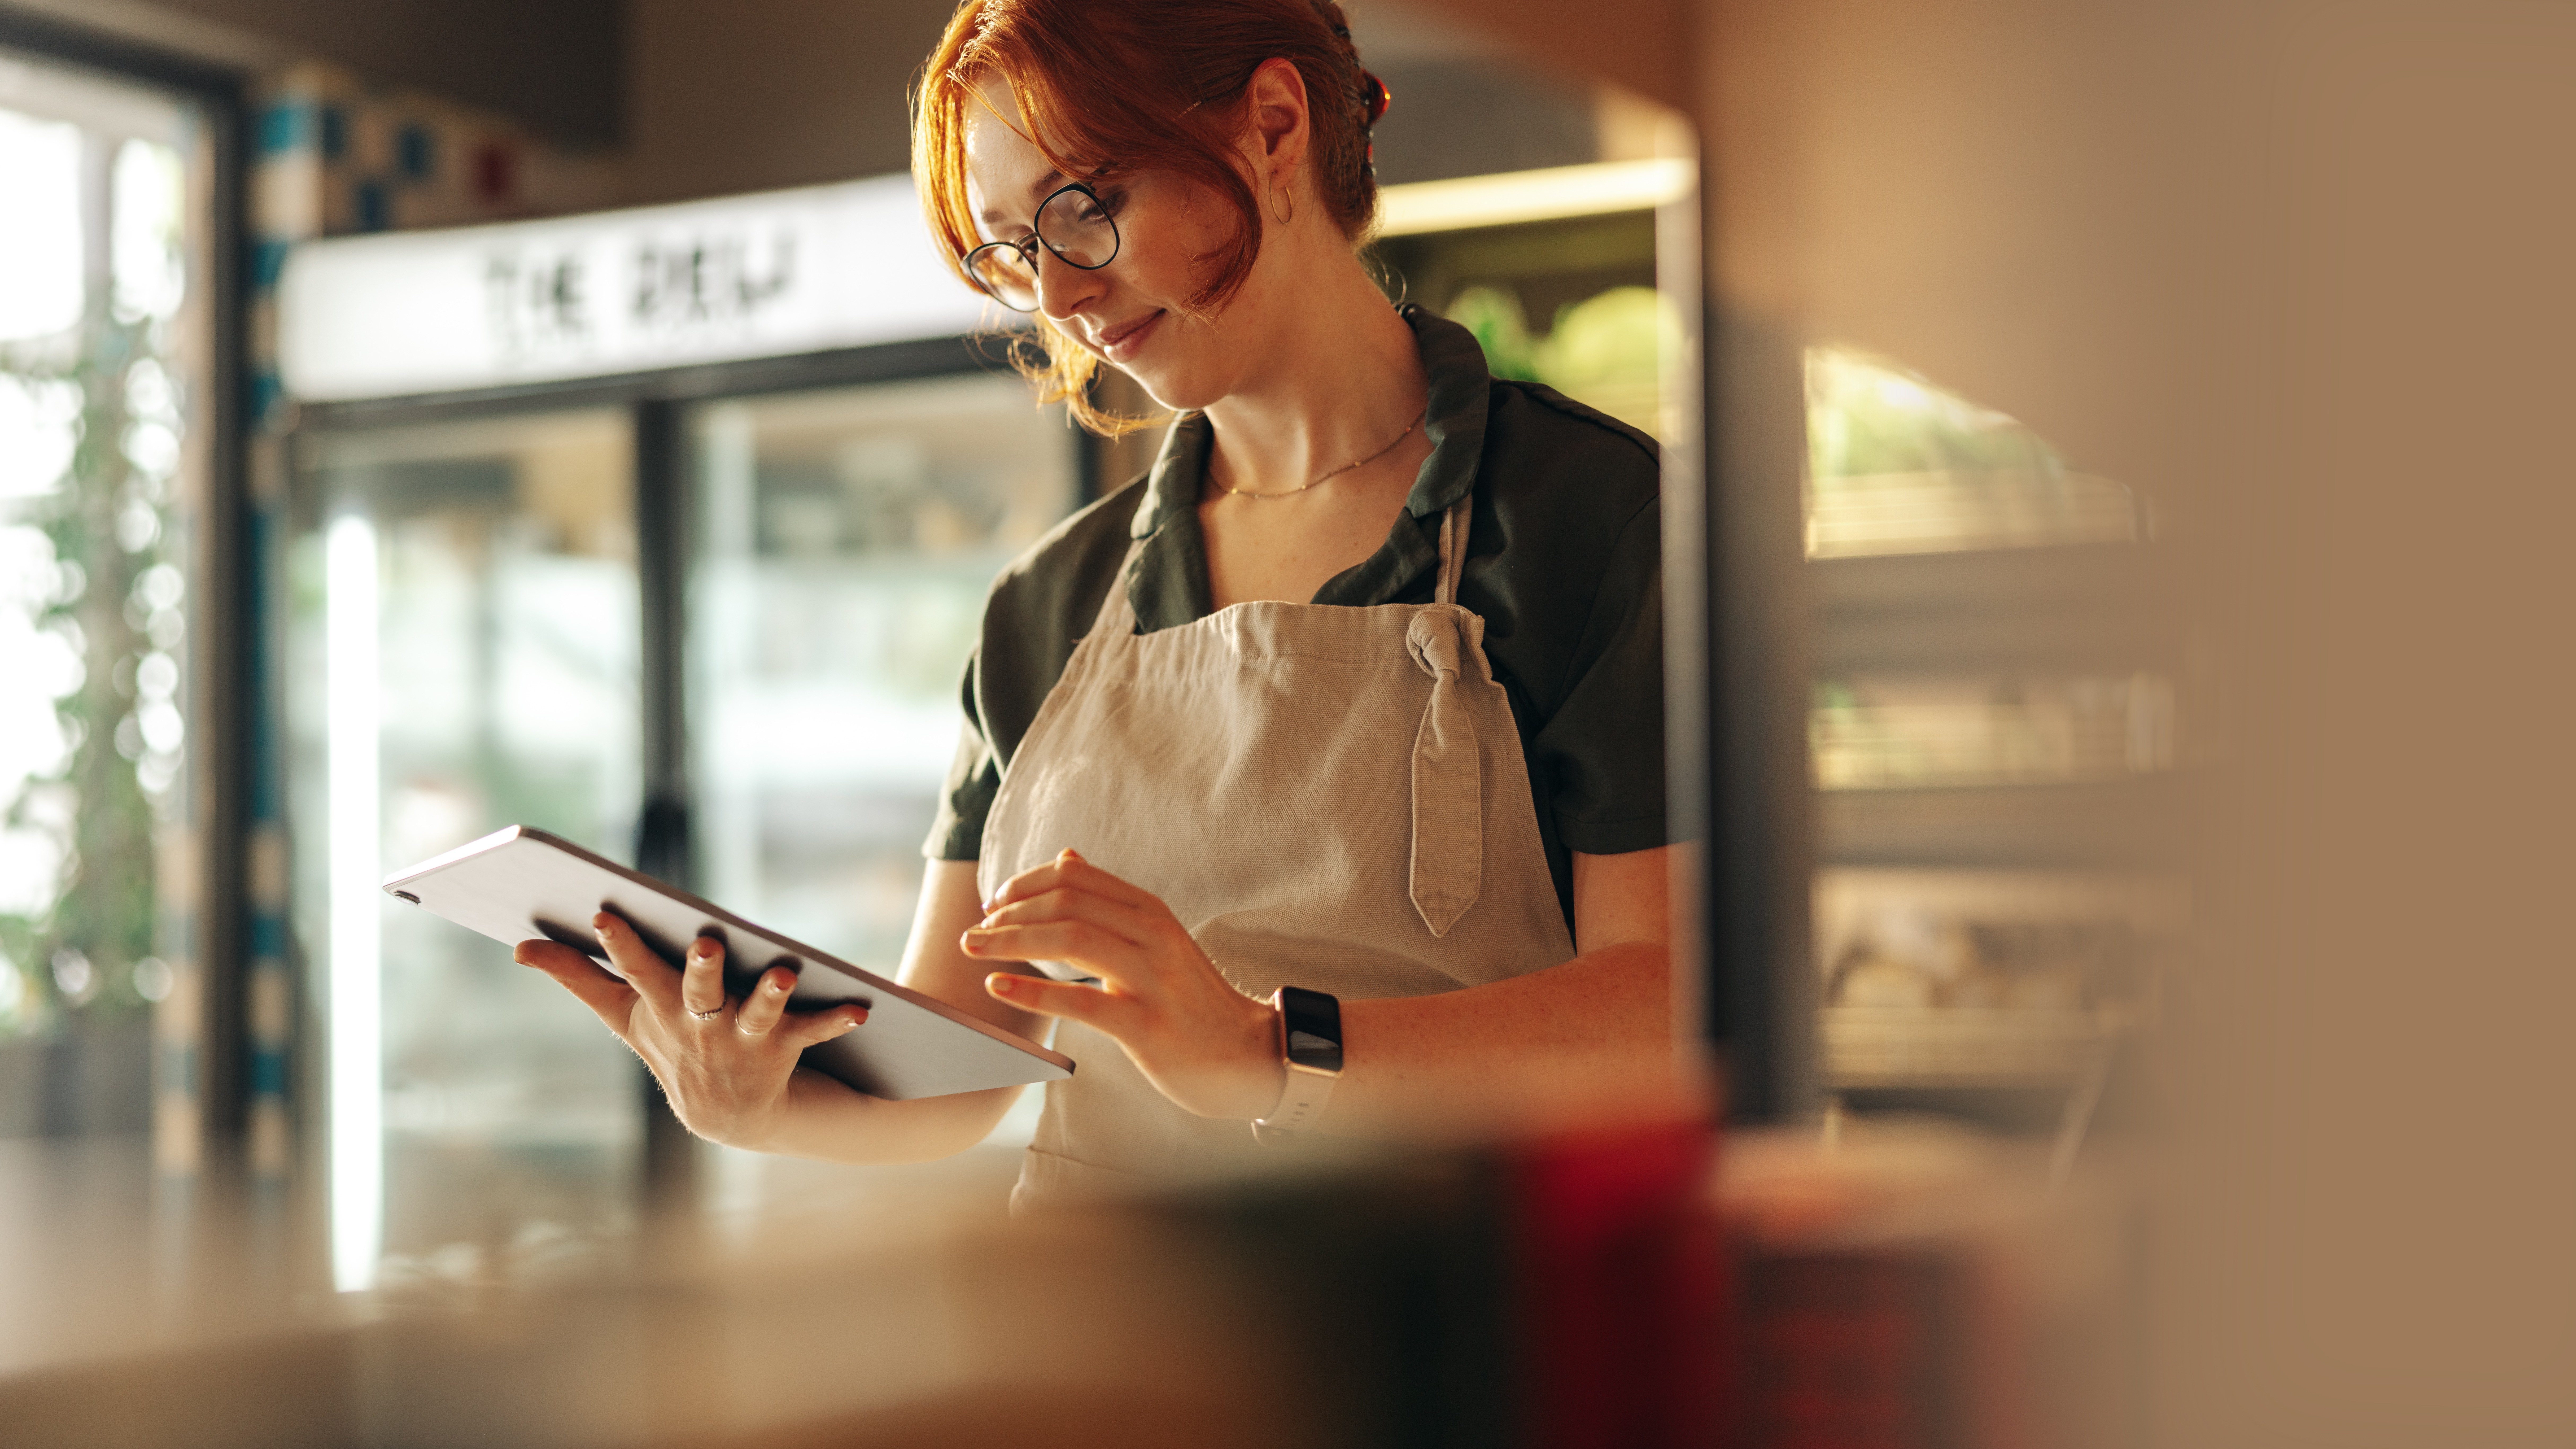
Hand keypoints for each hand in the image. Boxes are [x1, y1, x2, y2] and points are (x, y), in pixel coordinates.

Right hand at [516, 912, 867, 1150]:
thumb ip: (576, 976)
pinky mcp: (782, 1050)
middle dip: (700, 970)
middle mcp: (699, 1025)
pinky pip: (811, 1032)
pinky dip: (835, 1020)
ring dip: (769, 994)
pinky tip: (861, 1009)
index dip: (620, 944)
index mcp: (660, 1008)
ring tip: (783, 972)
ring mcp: (741, 1041)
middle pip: (696, 991)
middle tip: (707, 944)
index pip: (634, 970)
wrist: (728, 1116)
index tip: (606, 914)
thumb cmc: (672, 1045)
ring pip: (757, 1014)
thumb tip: (520, 947)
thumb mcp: (624, 1015)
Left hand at [963, 850, 1283, 1121]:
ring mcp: (1152, 979)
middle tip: (973, 931)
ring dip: (1011, 941)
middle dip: (1010, 912)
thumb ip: (1110, 901)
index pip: (1077, 877)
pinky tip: (997, 988)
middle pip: (1067, 903)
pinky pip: (1080, 1002)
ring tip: (973, 949)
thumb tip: (1066, 857)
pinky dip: (1032, 992)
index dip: (1027, 883)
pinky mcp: (1146, 1025)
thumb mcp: (1156, 938)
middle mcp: (1153, 935)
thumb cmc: (1189, 998)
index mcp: (1151, 911)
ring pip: (1071, 940)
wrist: (1245, 1052)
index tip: (994, 902)